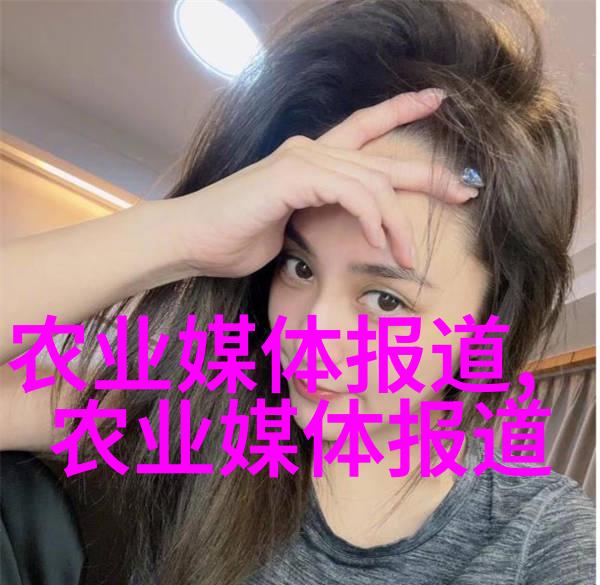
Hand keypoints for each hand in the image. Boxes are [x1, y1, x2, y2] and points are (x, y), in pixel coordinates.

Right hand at [161, 88, 477, 276]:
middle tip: (466, 189)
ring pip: (374, 182)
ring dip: (398, 222)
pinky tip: (381, 242)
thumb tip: (353, 233)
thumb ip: (323, 222)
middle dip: (430, 173)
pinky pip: (352, 193)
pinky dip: (372, 219)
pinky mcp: (294, 176)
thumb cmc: (235, 240)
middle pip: (385, 157)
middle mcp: (312, 151)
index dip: (401, 110)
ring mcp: (303, 160)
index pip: (366, 128)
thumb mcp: (292, 230)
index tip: (436, 100)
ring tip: (409, 254)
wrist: (193, 243)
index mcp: (313, 161)